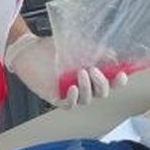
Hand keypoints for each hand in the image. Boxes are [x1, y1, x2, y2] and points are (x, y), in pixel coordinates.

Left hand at [5, 32, 128, 107]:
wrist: (28, 49)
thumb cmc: (50, 47)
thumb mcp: (76, 44)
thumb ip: (95, 50)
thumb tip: (113, 55)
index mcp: (90, 73)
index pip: (110, 82)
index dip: (118, 81)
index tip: (121, 74)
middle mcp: (82, 84)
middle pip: (101, 93)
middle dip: (102, 84)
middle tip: (94, 70)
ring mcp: (69, 92)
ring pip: (86, 99)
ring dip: (87, 88)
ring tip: (81, 72)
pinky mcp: (55, 96)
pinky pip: (68, 105)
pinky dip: (73, 98)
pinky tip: (72, 88)